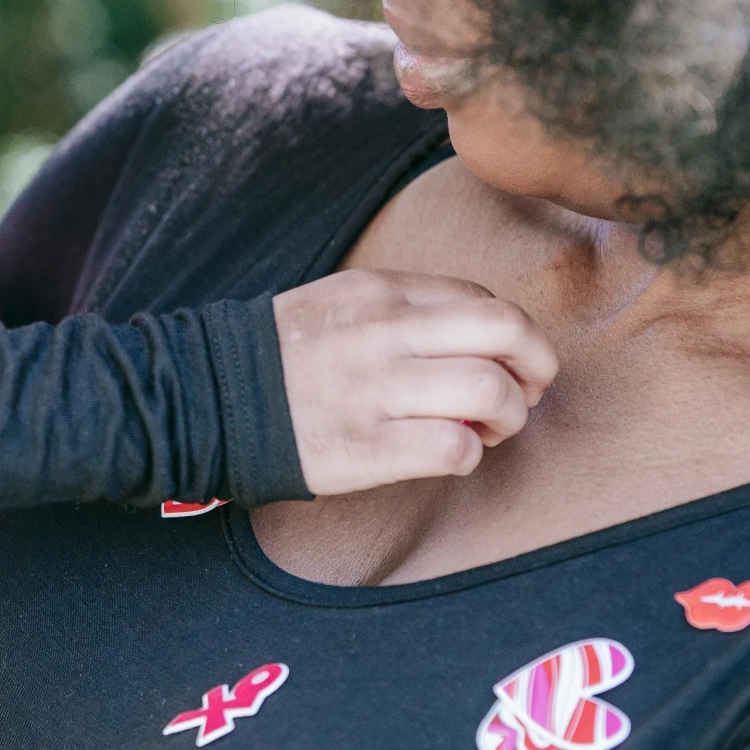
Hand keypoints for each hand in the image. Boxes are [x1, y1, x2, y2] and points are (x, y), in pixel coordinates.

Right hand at [272, 269, 557, 494]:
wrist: (212, 397)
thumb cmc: (285, 356)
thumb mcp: (343, 302)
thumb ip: (408, 311)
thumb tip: (480, 343)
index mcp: (381, 293)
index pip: (485, 301)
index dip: (515, 337)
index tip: (508, 365)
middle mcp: (385, 333)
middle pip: (507, 331)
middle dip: (537, 366)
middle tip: (527, 393)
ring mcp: (377, 389)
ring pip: (492, 391)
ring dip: (509, 417)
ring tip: (487, 430)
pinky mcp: (368, 446)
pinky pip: (455, 449)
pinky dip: (468, 457)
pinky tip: (449, 455)